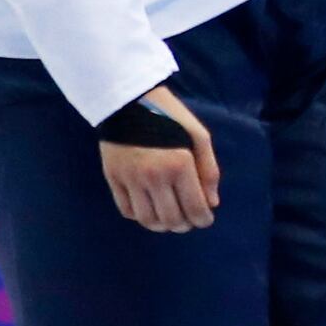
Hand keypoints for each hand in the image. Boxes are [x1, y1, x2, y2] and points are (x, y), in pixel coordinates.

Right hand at [101, 85, 221, 231]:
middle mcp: (154, 176)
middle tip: (188, 220)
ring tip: (169, 218)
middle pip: (171, 219)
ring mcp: (131, 178)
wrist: (128, 99)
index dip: (203, 219)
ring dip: (162, 225)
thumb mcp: (198, 135)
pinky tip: (150, 208)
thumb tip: (212, 203)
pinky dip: (140, 217)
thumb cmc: (169, 115)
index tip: (205, 219)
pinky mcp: (113, 178)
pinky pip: (127, 210)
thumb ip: (209, 170)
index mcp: (179, 164)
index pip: (195, 208)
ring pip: (148, 220)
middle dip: (184, 225)